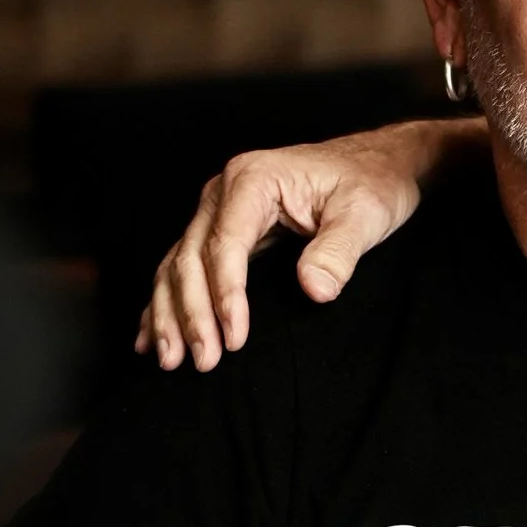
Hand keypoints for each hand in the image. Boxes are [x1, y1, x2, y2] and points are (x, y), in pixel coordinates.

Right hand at [137, 121, 442, 369]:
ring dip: (170, 313)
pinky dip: (166, 302)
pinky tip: (152, 336)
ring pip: (178, 264)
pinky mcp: (220, 228)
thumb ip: (339, 252)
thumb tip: (314, 289)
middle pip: (191, 257)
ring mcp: (217, 210)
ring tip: (172, 360)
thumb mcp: (364, 215)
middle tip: (203, 361)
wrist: (373, 165)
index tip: (234, 340)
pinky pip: (183, 266)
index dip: (225, 295)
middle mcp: (224, 191)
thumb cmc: (370, 185)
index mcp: (255, 180)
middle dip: (192, 313)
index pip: (225, 244)